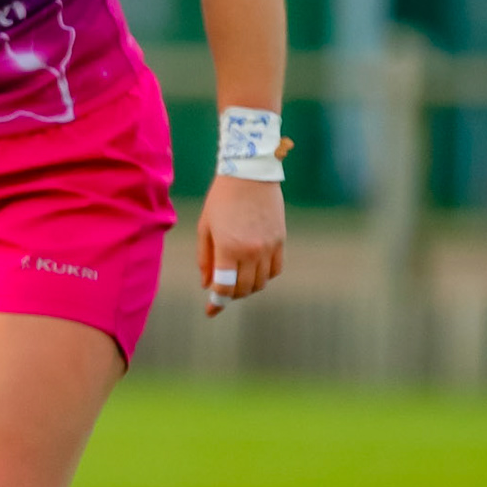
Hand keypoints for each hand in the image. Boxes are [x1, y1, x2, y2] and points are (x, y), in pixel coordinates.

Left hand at [196, 175, 284, 316]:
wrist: (250, 175)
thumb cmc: (221, 199)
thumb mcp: (205, 227)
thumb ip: (205, 258)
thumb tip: (206, 285)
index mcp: (228, 247)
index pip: (224, 286)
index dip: (217, 302)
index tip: (211, 311)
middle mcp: (250, 251)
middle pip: (244, 288)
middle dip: (231, 294)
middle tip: (222, 289)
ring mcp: (268, 247)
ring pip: (261, 283)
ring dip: (248, 287)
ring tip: (237, 279)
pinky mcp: (280, 241)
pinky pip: (275, 270)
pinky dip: (265, 276)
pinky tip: (254, 270)